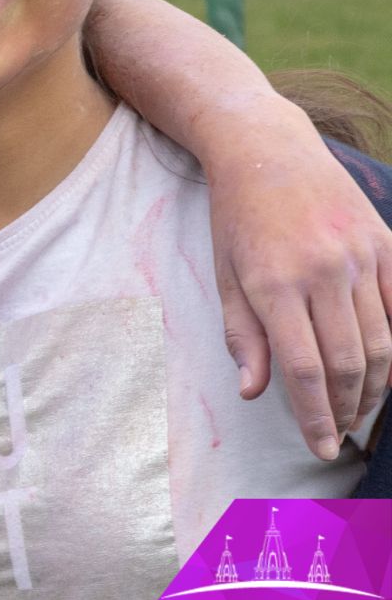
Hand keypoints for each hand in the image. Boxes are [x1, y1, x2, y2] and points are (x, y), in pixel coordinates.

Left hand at [207, 114, 391, 459]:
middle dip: (346, 409)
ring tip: (358, 409)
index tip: (321, 448)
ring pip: (382, 343)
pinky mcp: (386, 244)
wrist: (267, 150)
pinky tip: (384, 369)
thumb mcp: (224, 274)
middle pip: (349, 363)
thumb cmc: (238, 218)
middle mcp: (324, 272)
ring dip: (373, 386)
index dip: (315, 417)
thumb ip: (241, 335)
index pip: (305, 370)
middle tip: (339, 433)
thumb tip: (252, 392)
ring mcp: (361, 257)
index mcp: (275, 283)